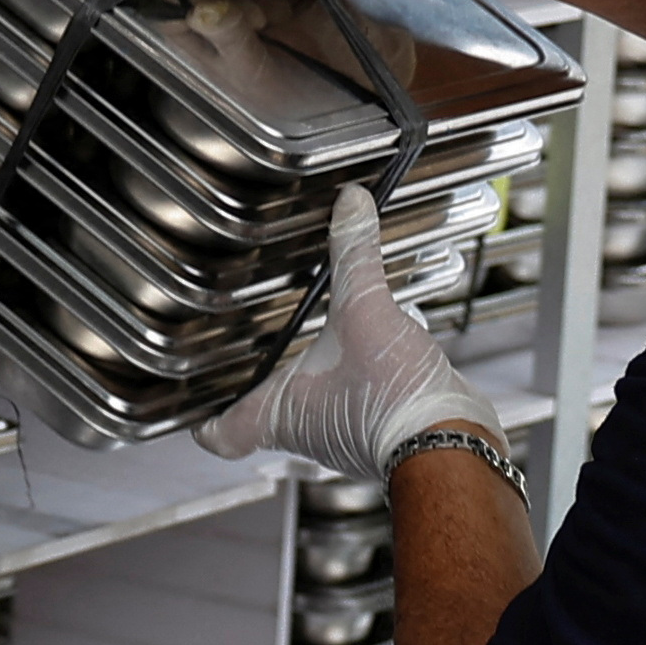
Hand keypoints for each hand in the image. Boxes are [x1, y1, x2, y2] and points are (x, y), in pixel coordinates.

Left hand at [198, 185, 497, 480]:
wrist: (452, 441)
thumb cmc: (395, 400)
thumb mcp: (367, 311)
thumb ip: (354, 256)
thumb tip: (349, 204)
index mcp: (279, 414)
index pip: (221, 433)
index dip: (204, 421)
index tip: (193, 411)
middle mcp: (304, 434)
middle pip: (264, 415)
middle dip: (260, 384)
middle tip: (250, 355)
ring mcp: (340, 437)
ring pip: (311, 407)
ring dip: (311, 378)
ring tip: (311, 343)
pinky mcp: (377, 432)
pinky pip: (353, 401)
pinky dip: (353, 378)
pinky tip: (368, 350)